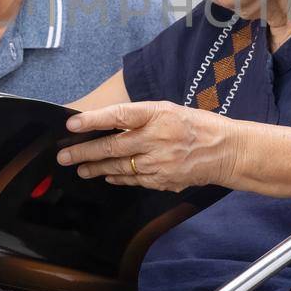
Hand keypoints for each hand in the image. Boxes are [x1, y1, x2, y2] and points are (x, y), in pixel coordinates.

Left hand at [56, 101, 238, 191]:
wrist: (226, 151)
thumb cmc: (196, 126)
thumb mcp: (169, 110)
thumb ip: (140, 117)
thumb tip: (106, 124)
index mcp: (159, 114)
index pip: (120, 115)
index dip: (93, 120)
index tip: (72, 124)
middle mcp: (158, 138)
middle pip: (113, 147)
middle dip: (84, 152)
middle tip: (63, 156)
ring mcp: (160, 162)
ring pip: (119, 167)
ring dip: (96, 168)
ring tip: (79, 168)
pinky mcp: (163, 180)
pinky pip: (134, 180)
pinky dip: (118, 178)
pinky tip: (106, 176)